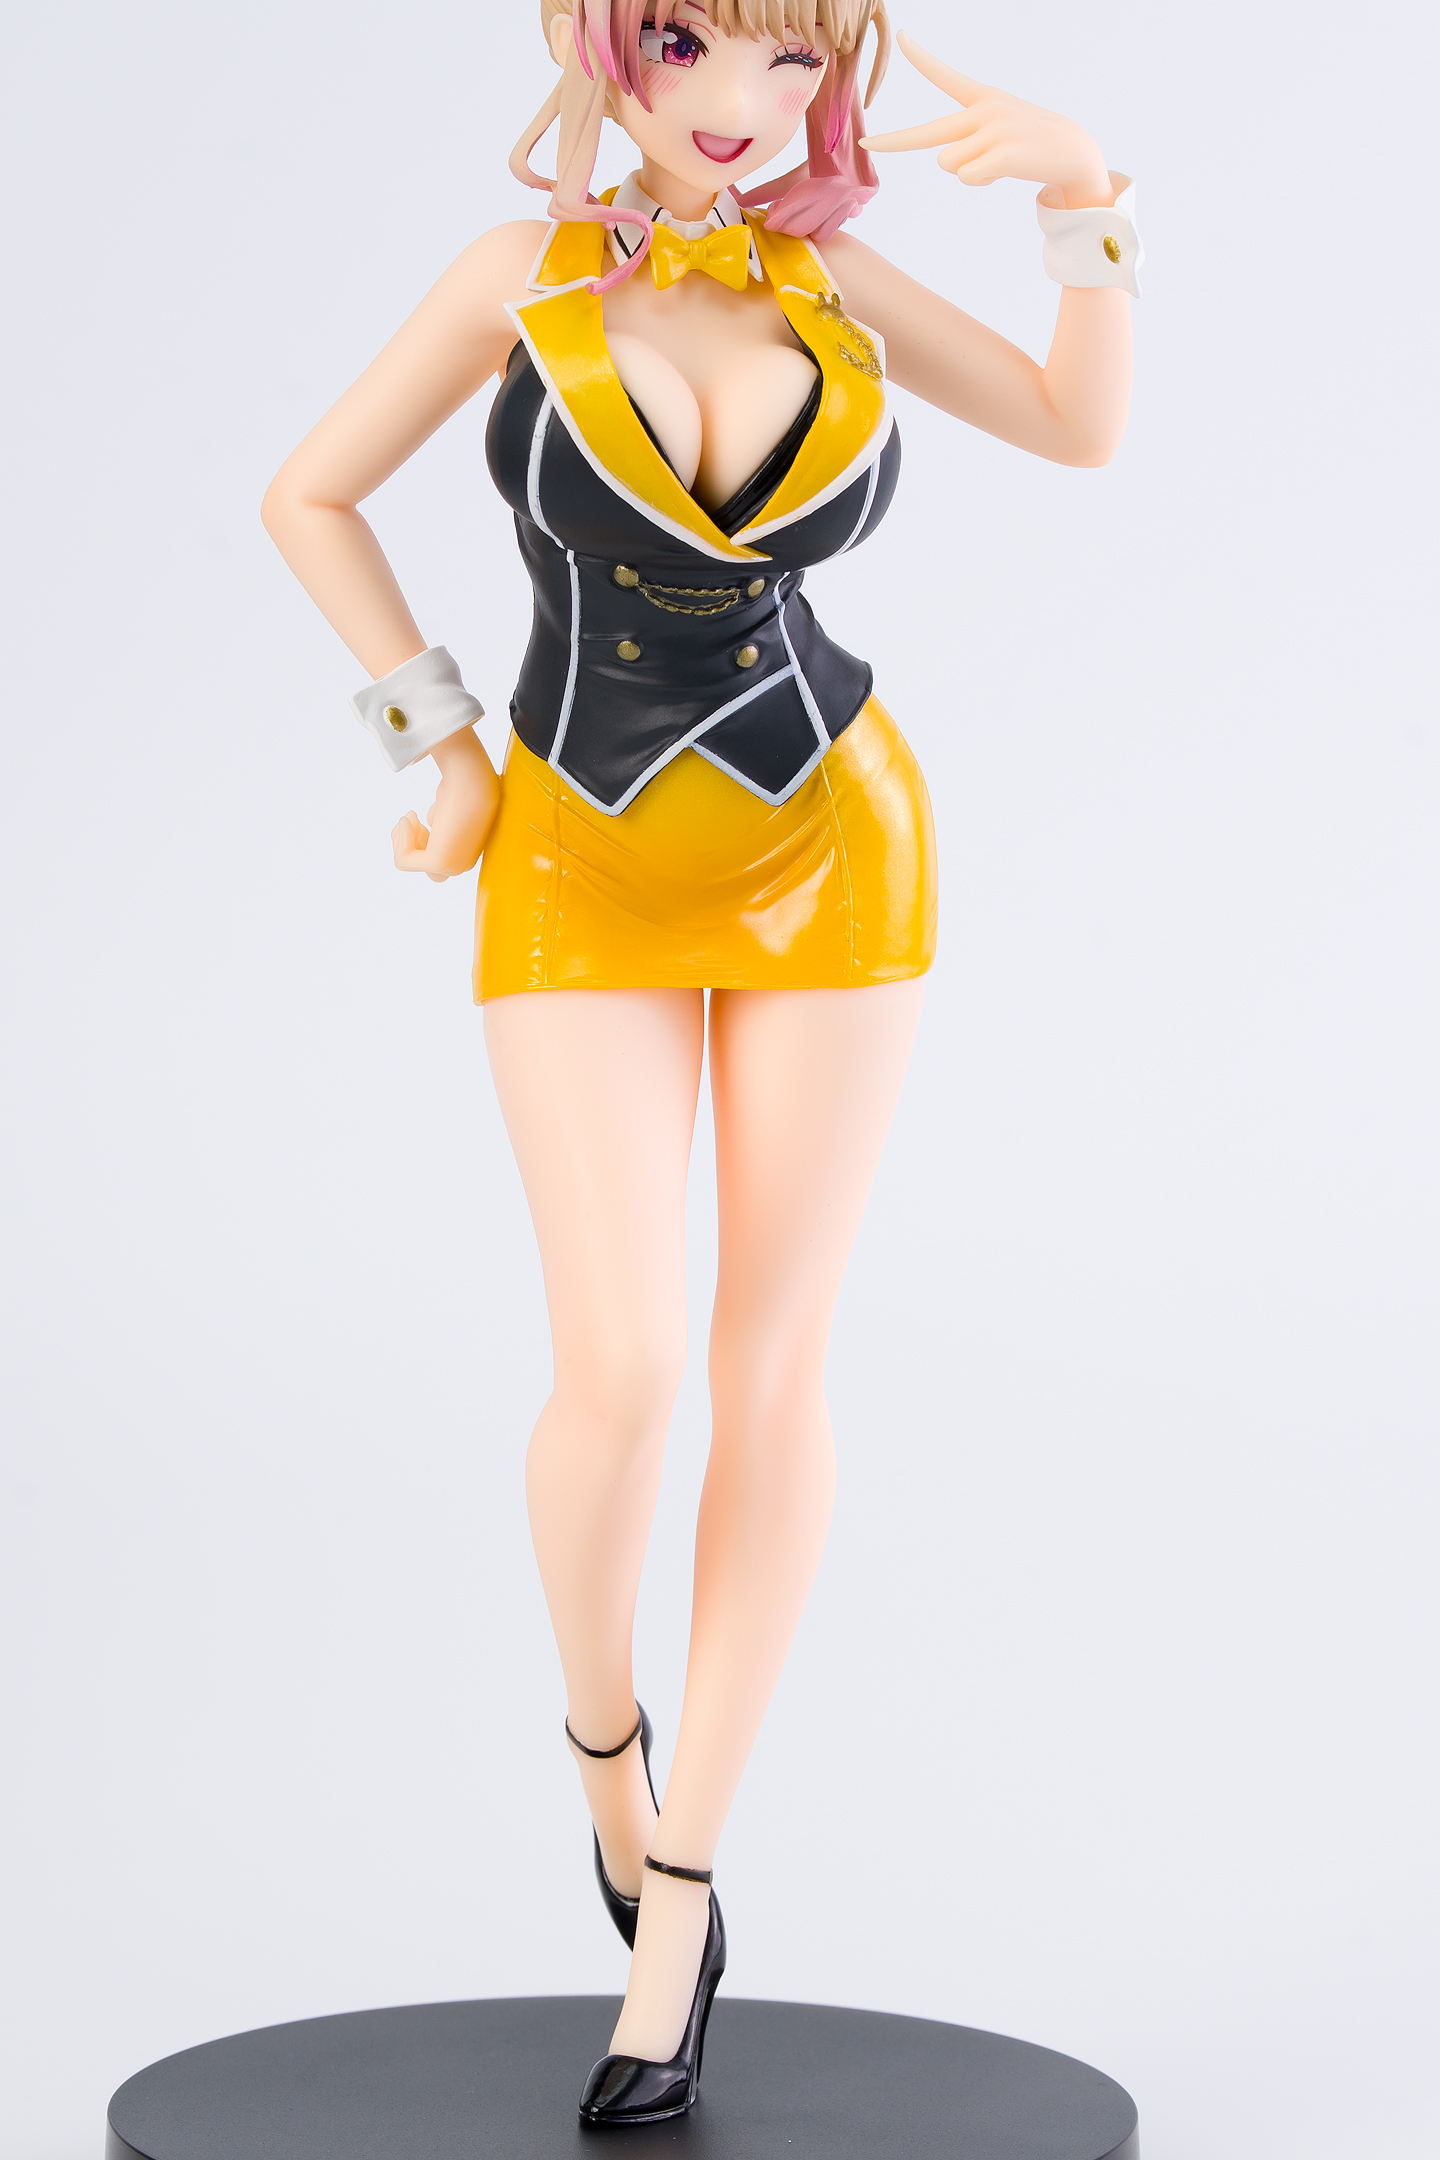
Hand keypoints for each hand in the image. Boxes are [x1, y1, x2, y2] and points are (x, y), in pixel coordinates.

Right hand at [391, 727, 499, 880]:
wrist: (473, 779)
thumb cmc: (464, 783)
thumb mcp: (449, 804)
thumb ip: (441, 816)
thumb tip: (432, 816)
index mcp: (467, 852)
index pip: (435, 859)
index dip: (419, 837)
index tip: (419, 815)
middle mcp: (462, 863)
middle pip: (424, 868)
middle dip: (410, 841)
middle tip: (414, 818)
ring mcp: (452, 866)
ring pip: (410, 865)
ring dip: (402, 839)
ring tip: (412, 816)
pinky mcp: (439, 862)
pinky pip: (403, 861)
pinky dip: (399, 838)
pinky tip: (410, 817)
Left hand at [861, 31, 1112, 207]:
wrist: (1074, 154)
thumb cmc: (1030, 147)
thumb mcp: (997, 136)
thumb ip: (966, 144)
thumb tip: (944, 162)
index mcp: (983, 99)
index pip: (947, 76)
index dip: (923, 59)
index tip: (901, 36)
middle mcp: (984, 110)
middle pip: (928, 132)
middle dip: (894, 141)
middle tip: (866, 143)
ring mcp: (994, 130)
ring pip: (948, 164)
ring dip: (968, 172)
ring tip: (997, 163)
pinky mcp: (1003, 154)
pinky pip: (967, 177)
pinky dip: (981, 181)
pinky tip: (1004, 171)